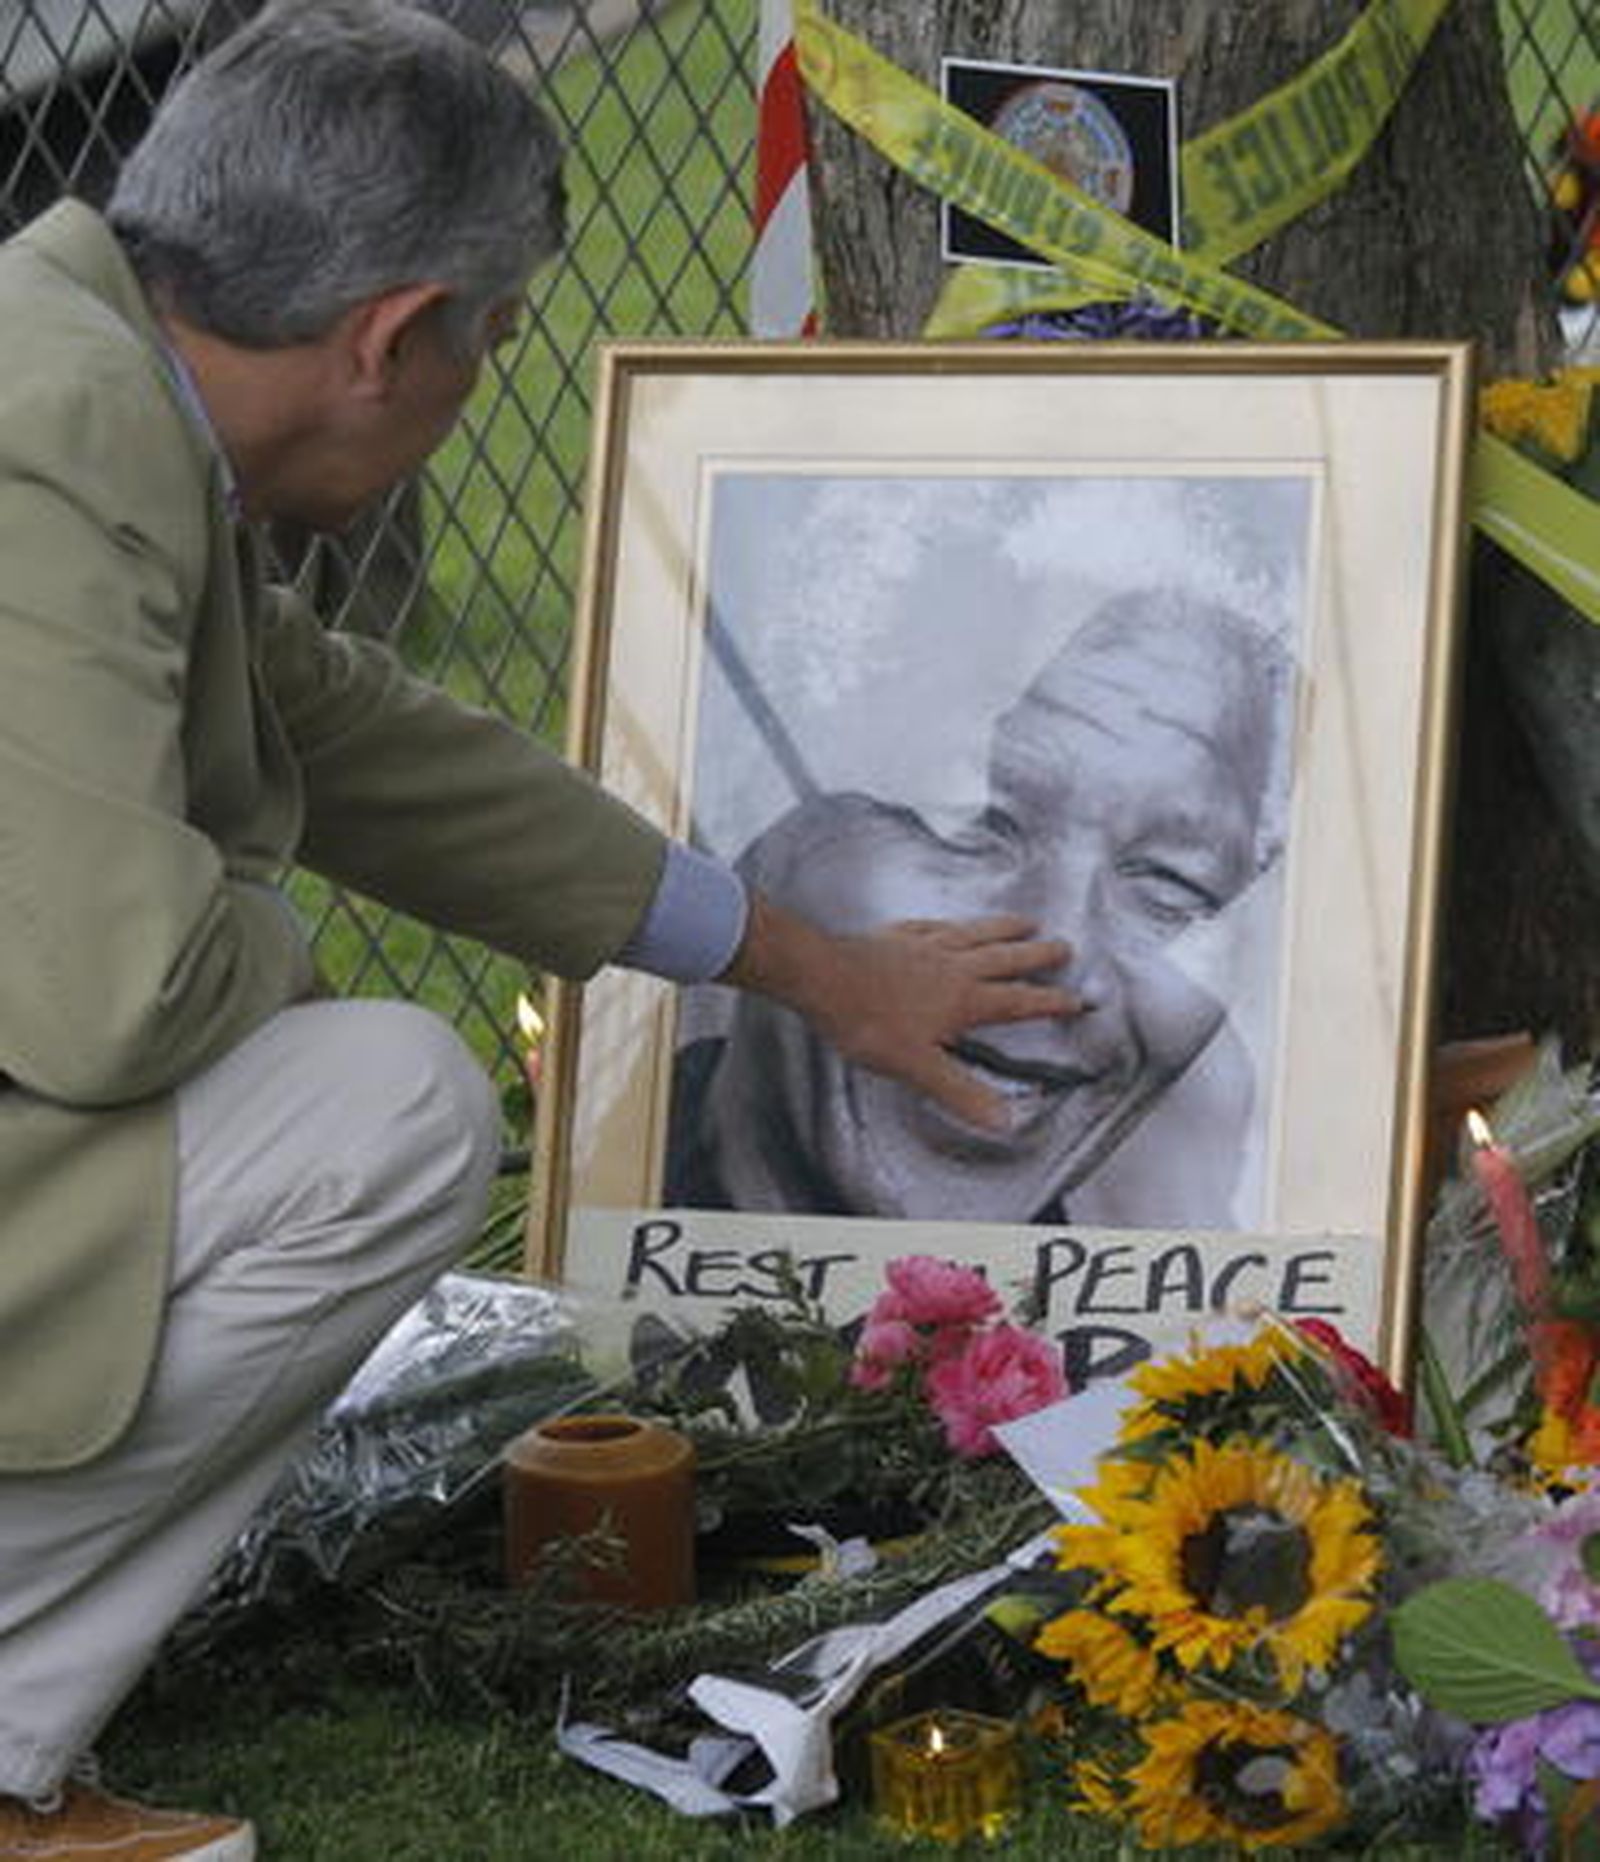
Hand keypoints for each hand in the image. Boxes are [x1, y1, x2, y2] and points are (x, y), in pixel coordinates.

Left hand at [720, 895, 1083, 1130]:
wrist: (822, 979)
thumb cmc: (867, 1021)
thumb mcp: (918, 1067)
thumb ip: (961, 1092)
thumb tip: (1002, 1119)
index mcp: (963, 999)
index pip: (1017, 1001)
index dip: (1049, 1002)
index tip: (1076, 1000)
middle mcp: (951, 966)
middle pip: (1005, 958)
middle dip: (1037, 955)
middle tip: (1064, 947)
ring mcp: (924, 947)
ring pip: (974, 933)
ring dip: (1002, 928)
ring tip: (1024, 922)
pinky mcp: (896, 937)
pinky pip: (932, 925)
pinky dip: (949, 923)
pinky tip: (948, 923)